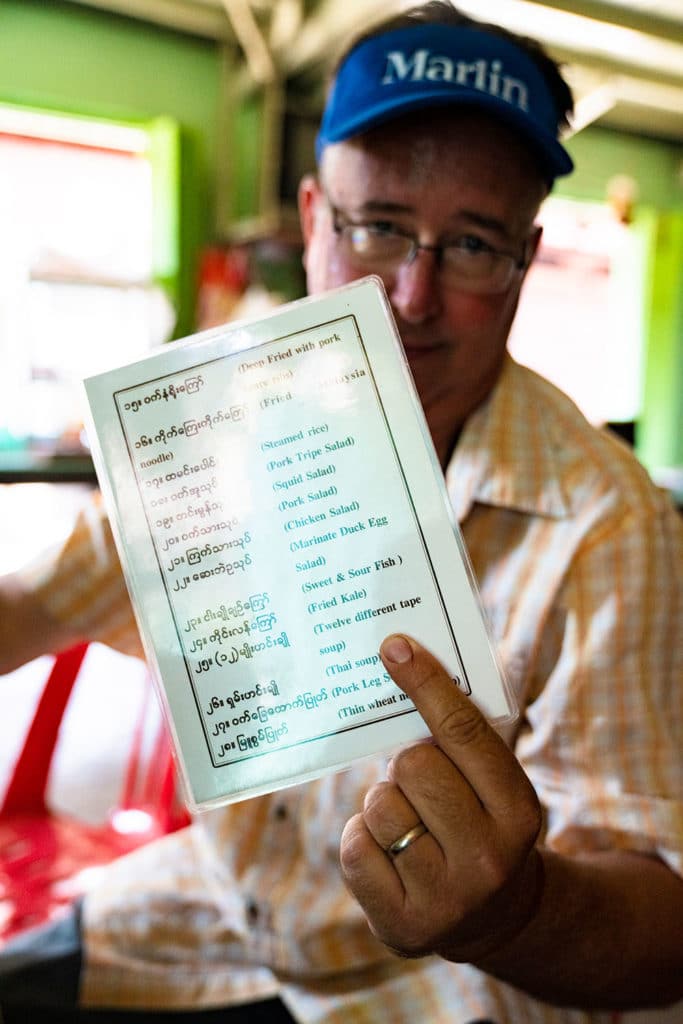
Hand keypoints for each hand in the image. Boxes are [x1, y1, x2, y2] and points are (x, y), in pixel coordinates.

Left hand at [340, 634, 542, 962]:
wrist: (496, 916)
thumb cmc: (482, 822)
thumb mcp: (495, 785)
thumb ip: (463, 737)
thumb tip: (403, 657)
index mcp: (519, 811)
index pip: (464, 732)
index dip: (427, 684)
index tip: (394, 648)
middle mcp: (488, 860)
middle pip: (413, 766)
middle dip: (408, 767)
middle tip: (423, 787)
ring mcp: (446, 899)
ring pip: (379, 804)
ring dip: (385, 804)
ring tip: (410, 823)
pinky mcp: (402, 926)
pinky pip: (353, 847)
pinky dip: (362, 840)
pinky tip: (390, 854)